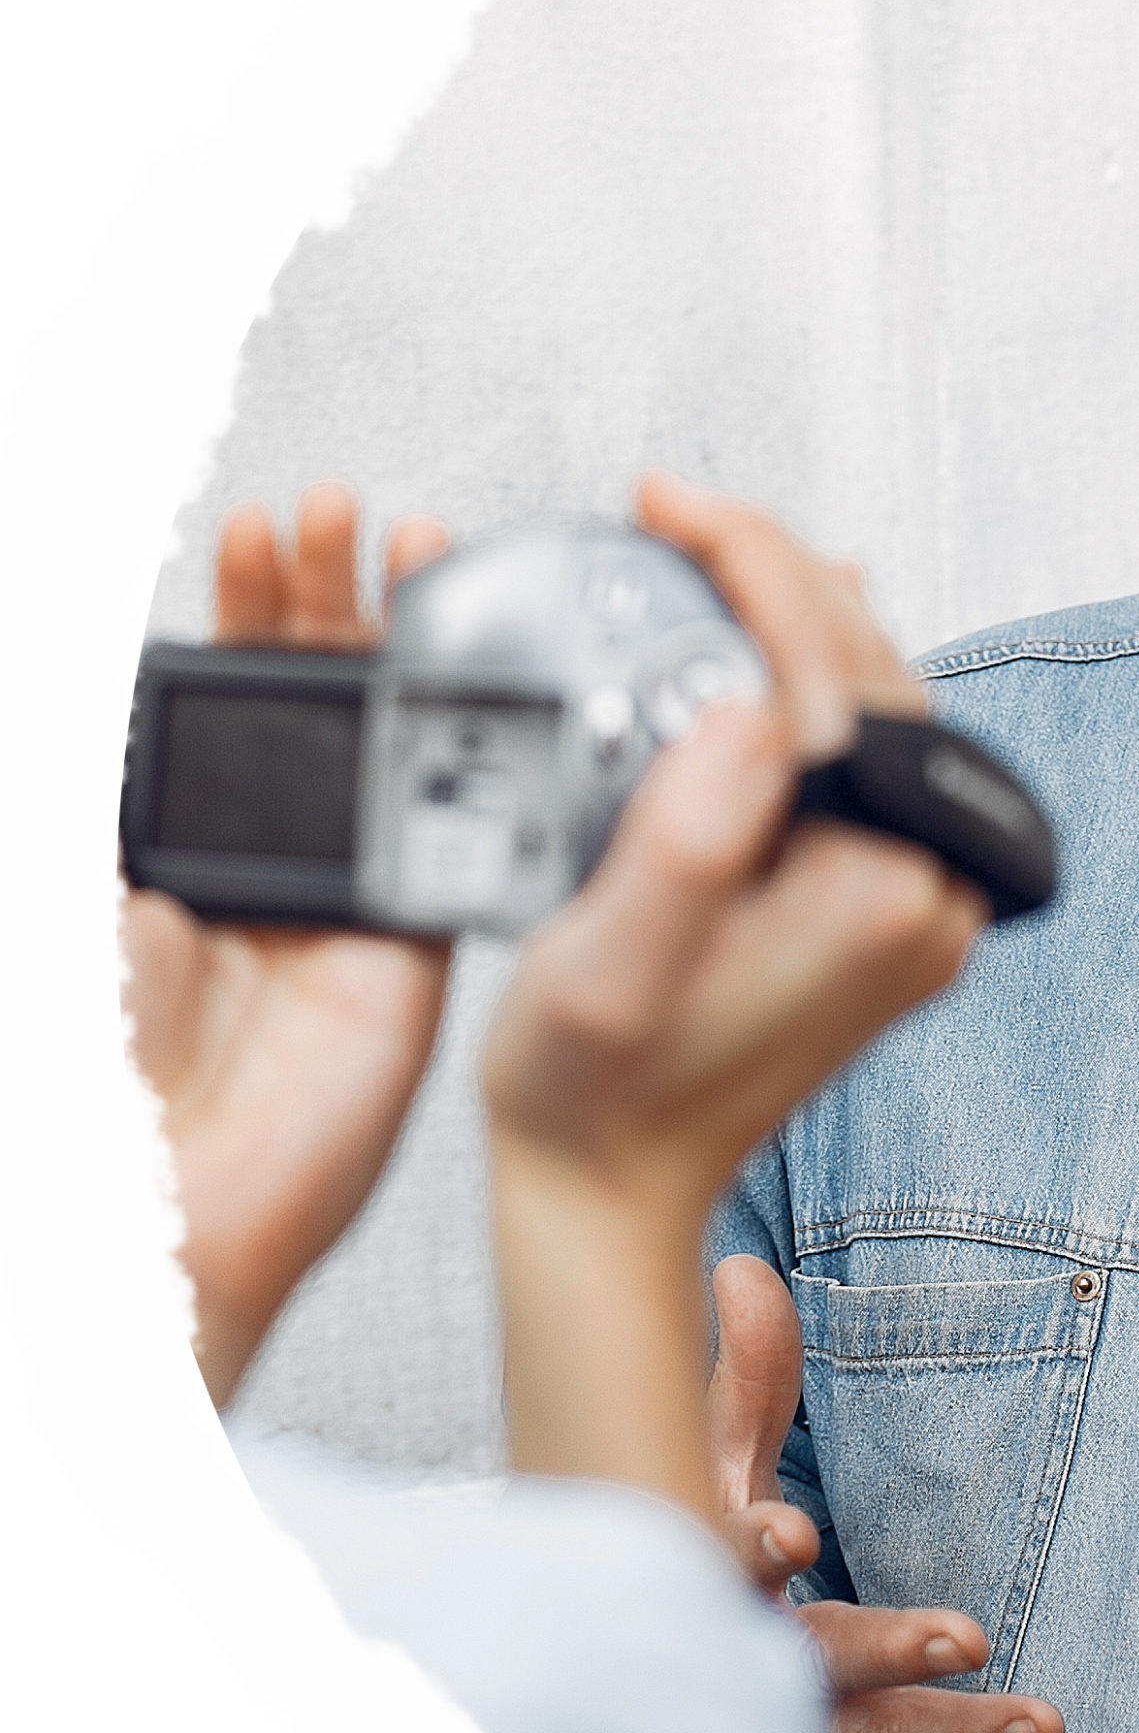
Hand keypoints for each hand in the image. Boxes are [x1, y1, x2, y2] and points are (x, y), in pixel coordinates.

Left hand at [123, 484, 450, 1404]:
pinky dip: (468, 754)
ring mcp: (339, 898)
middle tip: (340, 521)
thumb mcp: (77, 904)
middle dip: (326, 596)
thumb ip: (110, 794)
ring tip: (409, 553)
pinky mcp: (409, 948)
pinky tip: (464, 686)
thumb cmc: (91, 1075)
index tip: (256, 537)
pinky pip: (450, 834)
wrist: (158, 1211)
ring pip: (389, 743)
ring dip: (403, 647)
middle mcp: (259, 855)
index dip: (240, 607)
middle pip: (308, 696)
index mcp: (169, 836)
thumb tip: (108, 675)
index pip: (216, 691)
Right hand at [485, 477, 987, 1517]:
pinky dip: (807, 684)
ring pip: (873, 705)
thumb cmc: (599, 1090)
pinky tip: (763, 643)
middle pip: (873, 675)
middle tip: (677, 512)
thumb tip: (748, 701)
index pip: (837, 674)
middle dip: (776, 573)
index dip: (752, 565)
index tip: (670, 506)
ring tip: (706, 554)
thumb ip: (691, 831)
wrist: (614, 1188)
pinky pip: (860, 757)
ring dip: (795, 618)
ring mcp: (916, 900)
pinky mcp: (882, 902)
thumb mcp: (613, 956)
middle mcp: (930, 895)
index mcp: (884, 894)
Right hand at [706, 1254, 1102, 1732]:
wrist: (656, 1667)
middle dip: (886, 1653)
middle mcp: (752, 1667)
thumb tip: (745, 1266)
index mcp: (707, 1582)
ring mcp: (807, 1728)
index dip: (750, 1552)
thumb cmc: (695, 1530)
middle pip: (815, 1668)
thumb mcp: (711, 1453)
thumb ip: (746, 1375)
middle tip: (965, 1638)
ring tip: (1051, 1722)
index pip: (717, 1566)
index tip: (793, 1534)